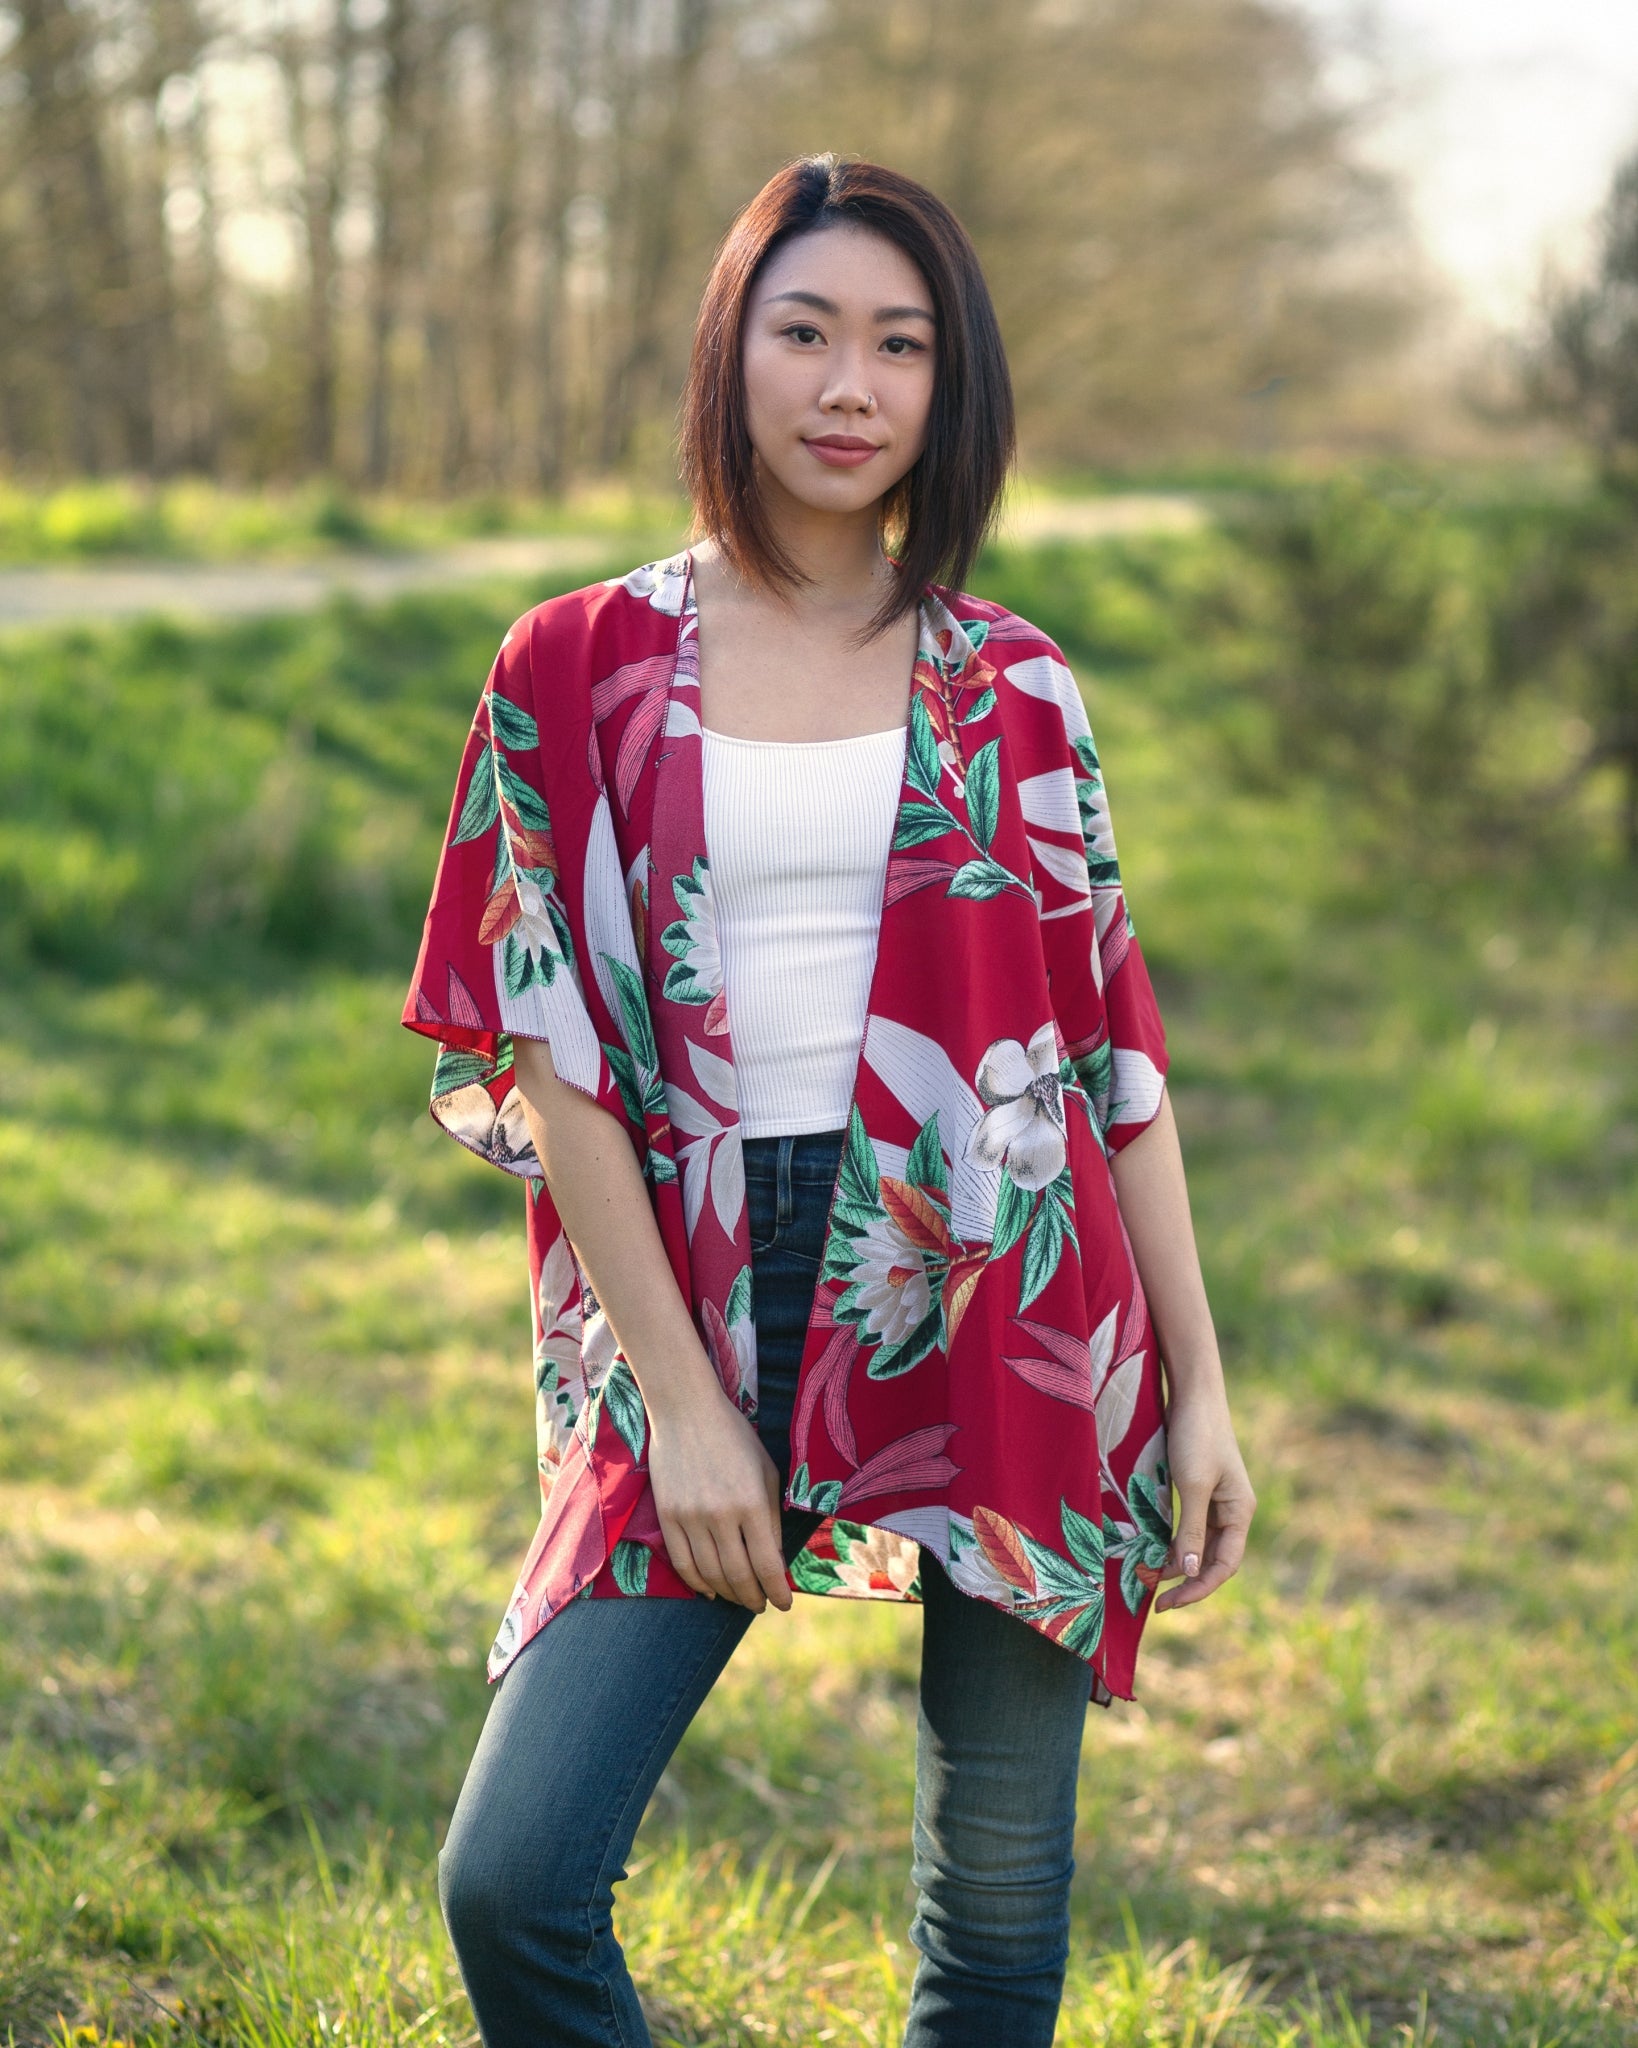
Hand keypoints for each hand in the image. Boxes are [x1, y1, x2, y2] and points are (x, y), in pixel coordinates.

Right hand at [646, 1389, 793, 1613]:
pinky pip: (682, 1562)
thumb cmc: (735, 1438)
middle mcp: (720, 1515)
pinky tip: (710, 1589)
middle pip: (738, 1575)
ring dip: (728, 1594)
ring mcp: (690, 1517)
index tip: (784, 1604)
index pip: (767, 1564)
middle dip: (753, 1598)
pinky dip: (697, 1582)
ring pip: (710, 1574)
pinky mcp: (668, 1516)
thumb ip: (771, 1517)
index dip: (777, 1591)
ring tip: (739, 1598)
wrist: (686, 1412)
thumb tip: (774, 1560)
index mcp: (752, 1502)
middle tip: (761, 1605)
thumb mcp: (767, 1472)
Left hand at [1152, 1385, 1254, 1612]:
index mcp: (1240, 1513)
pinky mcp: (1198, 1489)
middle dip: (1186, 1581)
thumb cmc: (1197, 1437)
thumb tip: (1187, 1573)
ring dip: (1177, 1564)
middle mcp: (1232, 1511)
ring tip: (1149, 1579)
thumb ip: (1191, 1530)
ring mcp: (1216, 1501)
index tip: (1168, 1602)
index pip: (1223, 1565)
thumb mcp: (1193, 1485)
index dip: (1198, 1588)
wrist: (1193, 1393)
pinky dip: (1172, 1543)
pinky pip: (1188, 1528)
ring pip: (1198, 1545)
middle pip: (1212, 1560)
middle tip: (1155, 1600)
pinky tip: (1152, 1552)